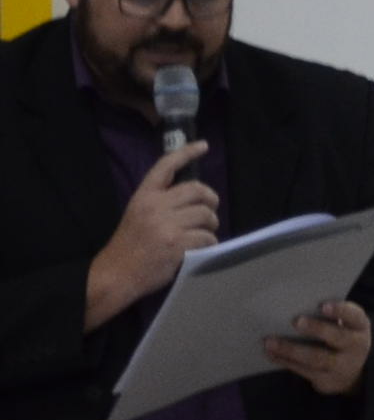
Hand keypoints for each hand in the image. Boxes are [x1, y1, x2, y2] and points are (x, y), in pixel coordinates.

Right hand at [86, 141, 219, 325]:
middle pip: (198, 190)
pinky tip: (199, 248)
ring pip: (207, 215)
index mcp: (144, 196)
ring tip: (202, 233)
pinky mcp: (178, 244)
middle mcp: (156, 206)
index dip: (187, 153)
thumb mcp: (138, 214)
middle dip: (210, 200)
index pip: (166, 166)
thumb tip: (194, 196)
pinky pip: (208, 237)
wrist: (116, 273)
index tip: (203, 145)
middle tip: (209, 210)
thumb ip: (160, 202)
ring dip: (211, 224)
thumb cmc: (130, 245)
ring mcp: (167, 225)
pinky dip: (209, 243)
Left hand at [263, 299, 373, 397]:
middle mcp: (356, 347)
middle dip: (317, 329)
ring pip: (317, 358)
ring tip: (269, 341)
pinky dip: (285, 361)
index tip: (322, 305)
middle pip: (338, 338)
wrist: (351, 372)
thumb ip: (329, 317)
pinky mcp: (327, 380)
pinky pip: (304, 370)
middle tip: (295, 321)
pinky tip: (270, 354)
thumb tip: (293, 306)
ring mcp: (343, 366)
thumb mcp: (344, 325)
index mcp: (360, 327)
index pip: (354, 316)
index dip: (340, 311)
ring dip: (291, 349)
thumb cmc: (340, 337)